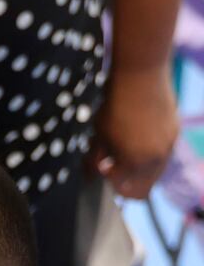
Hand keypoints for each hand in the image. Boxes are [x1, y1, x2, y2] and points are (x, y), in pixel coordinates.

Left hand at [89, 65, 178, 198]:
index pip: (127, 191)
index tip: (102, 168)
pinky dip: (148, 153)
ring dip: (138, 167)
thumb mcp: (98, 137)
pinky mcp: (174, 131)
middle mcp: (158, 158)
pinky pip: (161, 153)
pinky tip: (134, 135)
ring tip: (121, 147)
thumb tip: (90, 177)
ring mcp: (169, 144)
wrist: (141, 74)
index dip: (112, 182)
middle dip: (126, 180)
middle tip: (110, 163)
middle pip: (144, 187)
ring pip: (154, 171)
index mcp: (137, 163)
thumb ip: (94, 162)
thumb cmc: (114, 106)